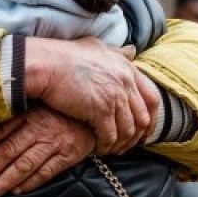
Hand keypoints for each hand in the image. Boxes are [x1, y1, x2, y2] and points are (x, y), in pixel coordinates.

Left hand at [0, 106, 95, 196]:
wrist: (94, 115)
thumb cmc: (58, 112)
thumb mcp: (35, 107)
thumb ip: (13, 118)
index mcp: (27, 112)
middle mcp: (39, 127)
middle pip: (7, 151)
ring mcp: (54, 142)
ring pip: (24, 164)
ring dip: (4, 180)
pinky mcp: (68, 155)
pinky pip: (46, 172)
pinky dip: (30, 183)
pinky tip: (16, 192)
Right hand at [24, 36, 158, 154]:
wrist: (46, 64)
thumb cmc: (65, 55)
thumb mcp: (97, 47)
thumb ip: (117, 52)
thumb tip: (131, 51)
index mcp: (127, 69)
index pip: (151, 99)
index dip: (150, 119)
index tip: (143, 131)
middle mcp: (125, 82)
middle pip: (143, 118)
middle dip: (136, 136)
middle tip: (126, 145)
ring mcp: (115, 96)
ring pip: (128, 131)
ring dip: (121, 144)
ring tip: (110, 149)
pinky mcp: (100, 110)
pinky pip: (110, 136)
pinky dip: (106, 146)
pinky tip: (98, 149)